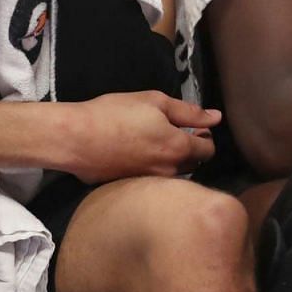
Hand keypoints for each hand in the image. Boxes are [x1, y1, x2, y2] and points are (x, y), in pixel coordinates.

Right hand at [59, 91, 217, 183]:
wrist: (75, 138)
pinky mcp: (132, 189)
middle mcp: (170, 172)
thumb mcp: (154, 102)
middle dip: (189, 149)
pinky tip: (134, 154)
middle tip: (171, 130)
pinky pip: (153, 180)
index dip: (205, 135)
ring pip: (173, 173)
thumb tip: (216, 117)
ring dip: (171, 160)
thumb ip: (189, 111)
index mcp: (179, 148)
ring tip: (151, 142)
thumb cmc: (115, 113)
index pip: (209, 149)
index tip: (192, 125)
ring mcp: (150, 184)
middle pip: (193, 164)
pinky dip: (151, 168)